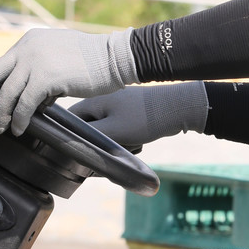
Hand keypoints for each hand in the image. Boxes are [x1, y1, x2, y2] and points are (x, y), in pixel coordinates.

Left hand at [0, 28, 137, 136]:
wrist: (116, 57)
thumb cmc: (94, 61)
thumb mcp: (60, 57)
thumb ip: (41, 70)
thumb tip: (30, 96)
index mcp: (29, 41)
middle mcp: (28, 48)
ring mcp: (36, 61)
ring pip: (7, 93)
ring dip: (1, 114)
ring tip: (0, 129)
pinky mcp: (47, 77)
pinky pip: (25, 103)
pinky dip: (20, 118)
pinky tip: (21, 128)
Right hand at [70, 83, 208, 150]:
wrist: (178, 108)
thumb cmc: (144, 119)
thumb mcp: (113, 132)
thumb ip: (89, 139)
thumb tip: (71, 144)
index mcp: (94, 100)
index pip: (70, 118)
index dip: (71, 135)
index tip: (77, 150)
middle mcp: (104, 98)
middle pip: (89, 125)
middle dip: (99, 141)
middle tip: (113, 149)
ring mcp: (119, 103)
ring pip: (107, 129)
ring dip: (116, 141)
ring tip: (131, 144)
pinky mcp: (132, 110)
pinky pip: (121, 128)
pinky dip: (128, 137)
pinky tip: (139, 141)